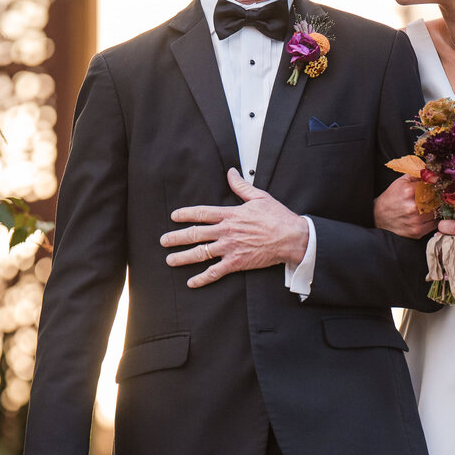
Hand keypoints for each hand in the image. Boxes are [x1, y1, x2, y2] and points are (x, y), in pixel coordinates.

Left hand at [162, 169, 308, 288]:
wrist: (291, 238)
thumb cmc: (278, 218)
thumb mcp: (259, 197)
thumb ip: (241, 186)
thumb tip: (231, 173)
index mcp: (230, 215)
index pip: (202, 213)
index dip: (186, 214)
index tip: (174, 216)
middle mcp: (226, 231)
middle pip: (195, 234)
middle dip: (176, 237)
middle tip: (164, 240)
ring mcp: (230, 248)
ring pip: (200, 253)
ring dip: (183, 257)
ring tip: (170, 260)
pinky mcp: (236, 263)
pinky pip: (215, 272)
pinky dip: (202, 278)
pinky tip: (191, 282)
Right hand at [375, 175, 435, 238]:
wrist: (378, 217)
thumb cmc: (391, 198)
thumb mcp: (400, 182)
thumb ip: (416, 175)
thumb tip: (431, 171)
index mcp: (408, 191)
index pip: (432, 185)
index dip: (435, 186)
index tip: (435, 186)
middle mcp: (413, 207)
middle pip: (436, 199)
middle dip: (436, 197)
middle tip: (433, 197)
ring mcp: (416, 221)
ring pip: (437, 212)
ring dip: (435, 209)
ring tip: (428, 206)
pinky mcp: (417, 232)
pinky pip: (434, 224)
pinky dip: (433, 219)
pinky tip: (427, 216)